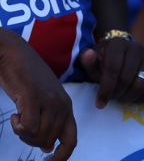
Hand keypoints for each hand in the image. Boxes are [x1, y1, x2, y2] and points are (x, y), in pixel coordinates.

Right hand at [0, 29, 76, 158]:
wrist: (13, 53)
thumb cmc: (24, 78)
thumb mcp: (41, 100)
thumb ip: (47, 120)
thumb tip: (47, 146)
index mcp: (67, 106)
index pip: (71, 140)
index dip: (61, 157)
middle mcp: (62, 105)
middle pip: (48, 141)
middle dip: (31, 141)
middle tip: (21, 125)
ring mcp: (50, 101)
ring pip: (38, 137)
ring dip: (23, 133)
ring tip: (18, 116)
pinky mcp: (34, 98)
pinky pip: (27, 128)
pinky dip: (17, 127)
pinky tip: (14, 113)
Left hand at [77, 37, 143, 109]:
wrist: (122, 55)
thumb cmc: (103, 61)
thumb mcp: (92, 62)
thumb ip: (87, 62)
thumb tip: (87, 55)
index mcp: (118, 44)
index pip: (112, 70)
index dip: (105, 89)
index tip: (99, 103)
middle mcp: (137, 48)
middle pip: (126, 79)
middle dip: (116, 93)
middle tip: (110, 97)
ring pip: (141, 85)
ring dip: (129, 96)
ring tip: (121, 96)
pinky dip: (142, 98)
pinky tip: (133, 97)